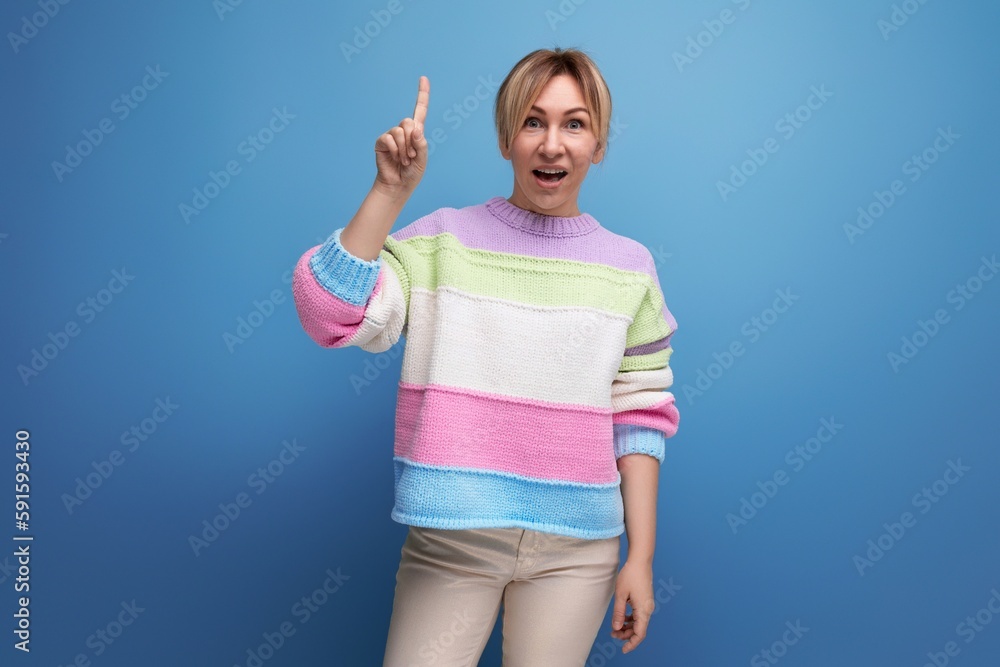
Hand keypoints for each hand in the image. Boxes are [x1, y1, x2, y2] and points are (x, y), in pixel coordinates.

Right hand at [374, 75, 429, 197]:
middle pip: (408, 121)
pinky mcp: (381, 142)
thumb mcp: (422, 159)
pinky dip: (395, 150)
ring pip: (399, 131)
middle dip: (412, 141)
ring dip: (404, 148)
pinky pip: (388, 138)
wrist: (398, 185)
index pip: (420, 110)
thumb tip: (415, 129)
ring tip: (404, 160)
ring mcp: (392, 136)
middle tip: (411, 156)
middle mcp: (404, 131)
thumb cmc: (412, 173)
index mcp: (417, 133)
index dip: (422, 94)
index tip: (423, 78)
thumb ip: (421, 144)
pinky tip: (395, 158)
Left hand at [610, 559, 655, 653]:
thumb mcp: (620, 595)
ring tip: (615, 628)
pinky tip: (621, 617)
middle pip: (639, 629)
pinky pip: (639, 615)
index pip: (640, 633)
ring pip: (639, 622)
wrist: (640, 560)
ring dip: (628, 627)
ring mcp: (647, 605)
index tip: (623, 649)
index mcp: (643, 610)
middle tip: (612, 634)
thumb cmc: (630, 575)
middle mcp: (648, 609)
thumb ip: (618, 613)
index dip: (632, 643)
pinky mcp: (645, 600)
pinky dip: (630, 619)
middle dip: (626, 635)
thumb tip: (617, 628)